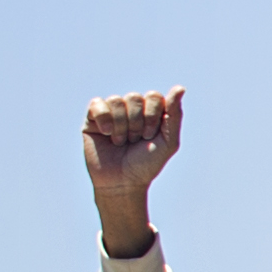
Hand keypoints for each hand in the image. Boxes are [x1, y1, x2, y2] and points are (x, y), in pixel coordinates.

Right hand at [81, 87, 183, 254]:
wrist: (122, 183)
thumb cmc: (146, 164)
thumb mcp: (169, 141)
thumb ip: (175, 114)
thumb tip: (180, 88)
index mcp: (150, 112)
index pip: (154, 96)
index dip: (153, 116)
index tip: (150, 136)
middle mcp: (131, 109)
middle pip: (134, 97)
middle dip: (137, 123)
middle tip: (135, 141)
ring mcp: (111, 113)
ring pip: (116, 100)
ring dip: (121, 126)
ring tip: (121, 142)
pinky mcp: (92, 119)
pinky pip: (97, 104)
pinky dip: (104, 119)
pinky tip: (106, 134)